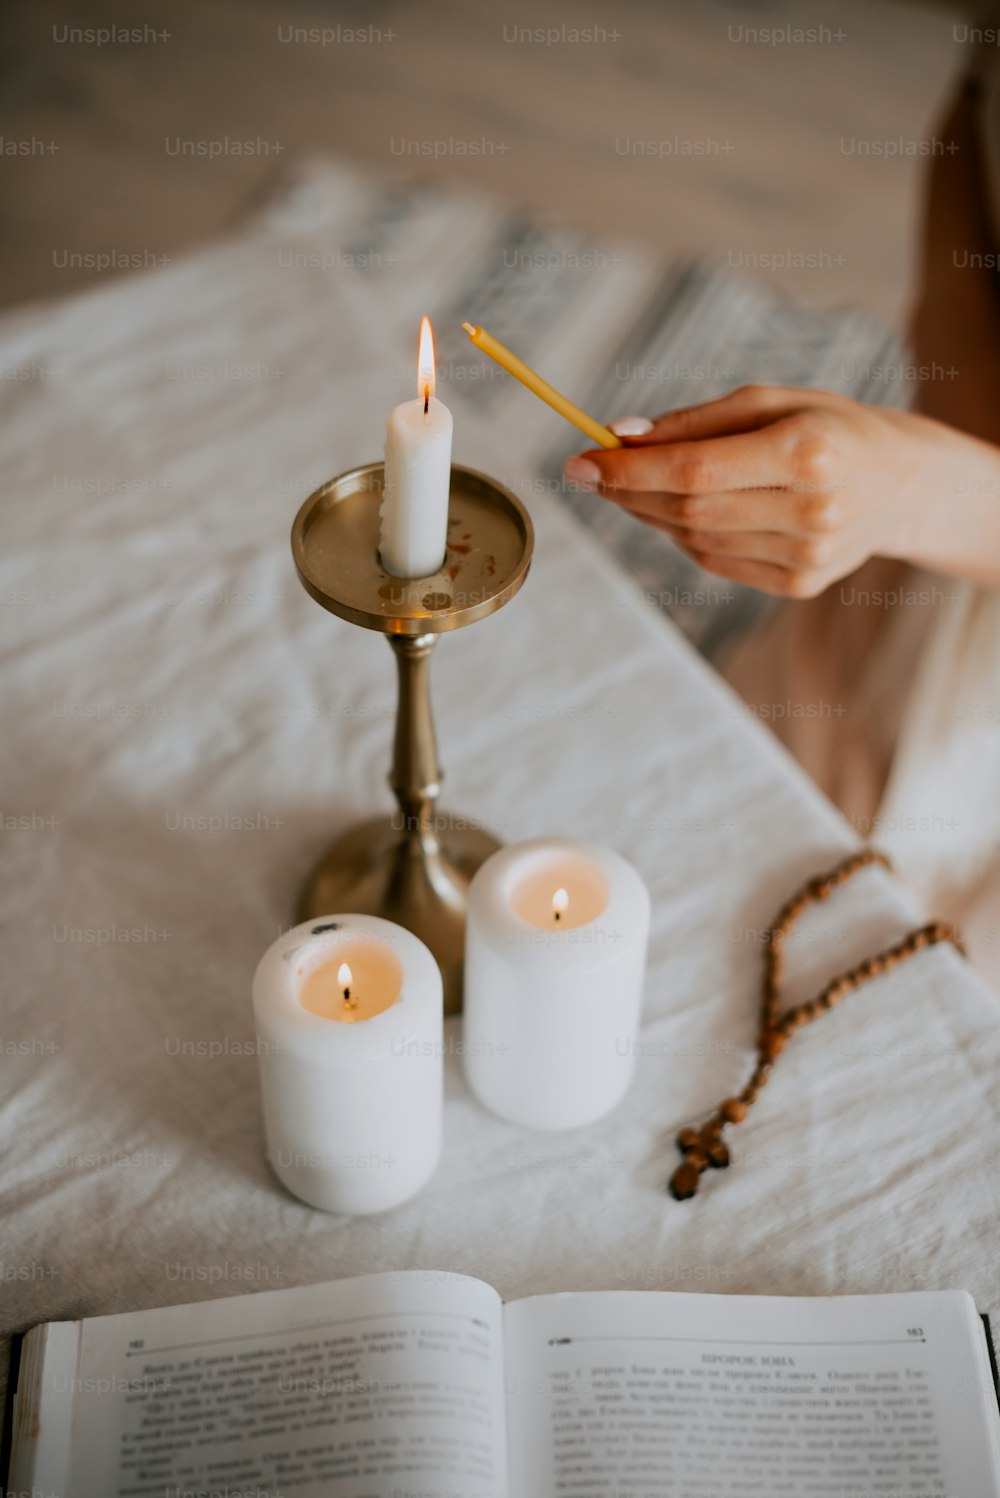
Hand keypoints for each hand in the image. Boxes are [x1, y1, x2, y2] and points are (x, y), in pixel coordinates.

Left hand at [563, 385, 999, 595]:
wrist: (901, 485)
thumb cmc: (828, 428)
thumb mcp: (772, 401)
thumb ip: (696, 421)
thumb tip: (621, 436)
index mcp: (809, 451)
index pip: (696, 469)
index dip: (629, 471)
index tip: (580, 462)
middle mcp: (811, 509)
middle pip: (689, 510)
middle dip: (629, 492)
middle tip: (593, 471)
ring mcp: (807, 555)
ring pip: (695, 540)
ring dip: (653, 513)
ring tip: (642, 485)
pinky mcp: (799, 584)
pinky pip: (715, 561)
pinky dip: (688, 535)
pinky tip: (690, 511)